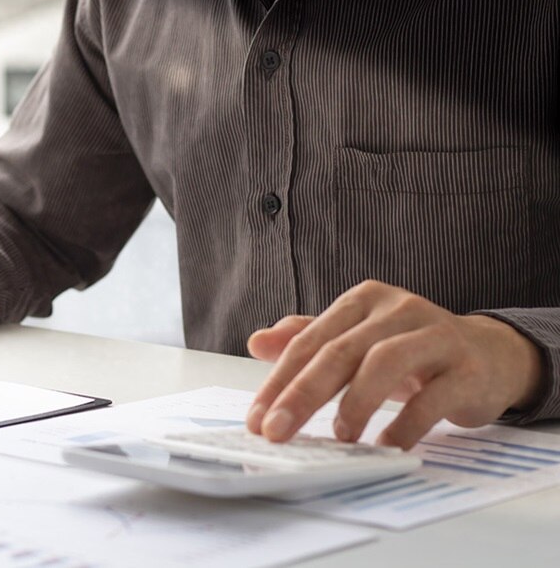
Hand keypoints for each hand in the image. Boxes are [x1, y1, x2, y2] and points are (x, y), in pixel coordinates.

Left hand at [245, 280, 543, 448]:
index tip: (258, 419)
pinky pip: (432, 396)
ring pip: (384, 362)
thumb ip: (308, 340)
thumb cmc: (411, 350)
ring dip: (355, 403)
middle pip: (340, 351)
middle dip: (303, 394)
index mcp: (363, 300)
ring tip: (338, 437)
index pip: (310, 341)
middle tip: (277, 431)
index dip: (280, 381)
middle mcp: (397, 309)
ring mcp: (435, 335)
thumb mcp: (357, 340)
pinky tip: (386, 446)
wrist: (491, 356)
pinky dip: (405, 423)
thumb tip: (256, 342)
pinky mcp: (467, 368)